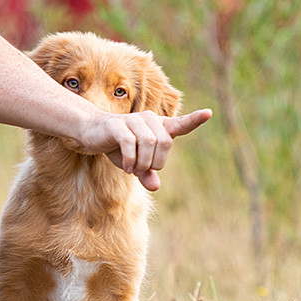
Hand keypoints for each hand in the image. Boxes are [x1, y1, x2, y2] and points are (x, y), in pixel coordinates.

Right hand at [85, 108, 211, 190]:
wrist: (92, 133)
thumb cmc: (118, 147)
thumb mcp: (135, 163)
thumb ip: (147, 174)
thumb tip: (155, 186)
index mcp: (158, 127)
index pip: (180, 124)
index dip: (195, 119)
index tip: (208, 113)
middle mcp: (149, 119)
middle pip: (165, 142)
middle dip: (156, 162)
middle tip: (143, 170)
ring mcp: (134, 120)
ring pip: (149, 143)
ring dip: (143, 162)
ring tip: (133, 169)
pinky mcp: (119, 125)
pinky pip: (131, 144)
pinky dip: (130, 160)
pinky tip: (126, 167)